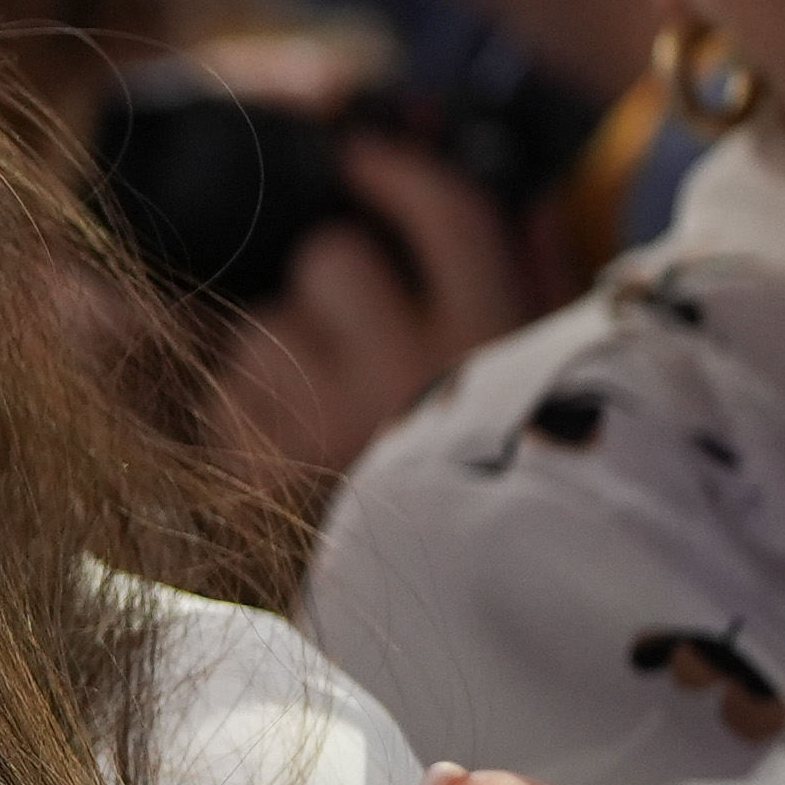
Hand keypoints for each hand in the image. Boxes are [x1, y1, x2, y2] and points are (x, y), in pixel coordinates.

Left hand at [200, 130, 534, 492]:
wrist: (450, 629)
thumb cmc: (504, 496)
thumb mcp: (553, 392)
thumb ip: (541, 292)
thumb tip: (531, 200)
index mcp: (500, 353)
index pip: (448, 217)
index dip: (399, 171)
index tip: (366, 154)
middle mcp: (412, 377)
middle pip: (333, 259)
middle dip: (334, 283)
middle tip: (360, 336)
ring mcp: (327, 422)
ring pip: (269, 324)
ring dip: (290, 352)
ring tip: (336, 415)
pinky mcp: (259, 465)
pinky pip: (231, 389)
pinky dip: (254, 408)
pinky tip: (300, 452)